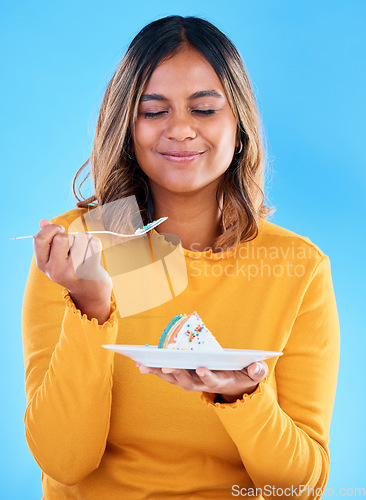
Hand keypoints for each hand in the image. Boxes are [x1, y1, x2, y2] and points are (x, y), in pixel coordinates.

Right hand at [33, 219, 112, 322]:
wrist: (90, 291)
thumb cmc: (71, 268)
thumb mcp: (55, 257)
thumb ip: (49, 238)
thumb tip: (43, 221)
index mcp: (43, 265)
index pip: (39, 239)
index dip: (51, 229)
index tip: (60, 230)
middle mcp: (55, 270)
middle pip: (61, 237)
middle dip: (70, 236)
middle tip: (74, 244)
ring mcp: (73, 272)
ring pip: (80, 238)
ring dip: (84, 239)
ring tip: (84, 251)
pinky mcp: (90, 270)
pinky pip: (93, 243)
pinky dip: (95, 244)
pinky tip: (93, 255)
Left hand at [136, 361, 267, 402]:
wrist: (233, 386)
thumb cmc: (242, 375)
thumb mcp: (253, 373)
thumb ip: (256, 370)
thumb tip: (256, 367)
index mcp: (220, 380)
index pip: (213, 380)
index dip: (207, 376)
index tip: (201, 368)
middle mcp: (202, 384)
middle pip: (187, 381)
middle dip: (177, 373)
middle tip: (166, 365)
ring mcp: (190, 382)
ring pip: (173, 379)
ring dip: (159, 372)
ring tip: (144, 364)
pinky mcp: (182, 377)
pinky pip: (167, 374)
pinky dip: (154, 370)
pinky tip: (141, 364)